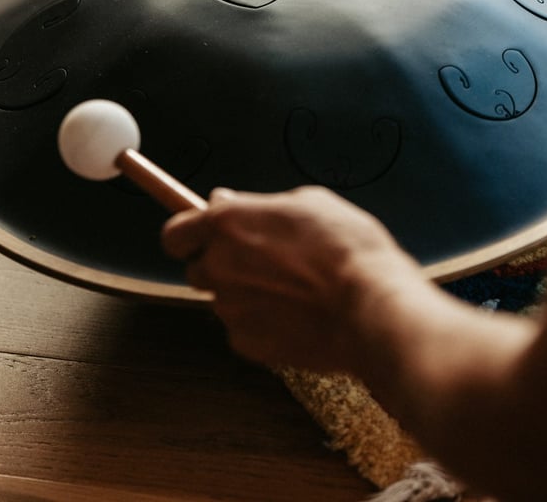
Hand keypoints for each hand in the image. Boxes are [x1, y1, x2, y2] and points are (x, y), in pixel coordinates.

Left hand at [161, 185, 424, 371]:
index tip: (208, 235)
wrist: (371, 308)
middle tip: (262, 262)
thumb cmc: (347, 248)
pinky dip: (263, 323)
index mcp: (227, 224)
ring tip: (294, 290)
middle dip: (221, 265)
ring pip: (226, 301)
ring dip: (247, 295)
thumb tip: (227, 203)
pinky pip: (245, 329)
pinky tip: (298, 316)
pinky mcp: (246, 344)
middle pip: (198, 269)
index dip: (190, 235)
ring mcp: (229, 309)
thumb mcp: (309, 202)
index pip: (175, 234)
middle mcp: (218, 267)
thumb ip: (258, 205)